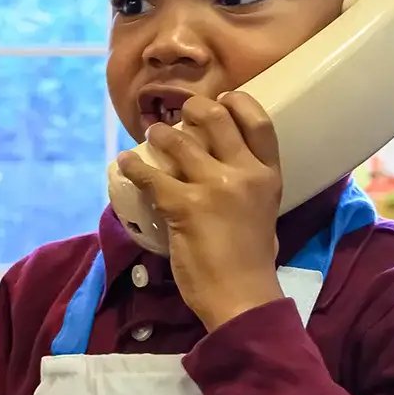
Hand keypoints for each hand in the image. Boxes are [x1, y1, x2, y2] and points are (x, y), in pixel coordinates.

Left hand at [119, 92, 284, 330]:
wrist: (241, 296)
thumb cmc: (252, 261)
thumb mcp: (264, 212)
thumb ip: (250, 187)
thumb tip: (226, 170)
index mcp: (268, 175)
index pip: (259, 122)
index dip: (238, 102)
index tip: (222, 98)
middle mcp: (244, 174)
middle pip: (216, 119)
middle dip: (194, 108)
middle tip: (180, 113)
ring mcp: (214, 187)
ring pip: (179, 141)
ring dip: (161, 133)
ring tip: (152, 134)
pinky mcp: (184, 206)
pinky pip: (151, 176)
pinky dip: (133, 166)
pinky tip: (124, 162)